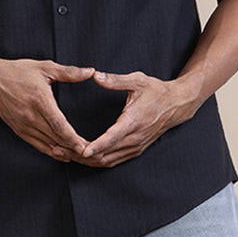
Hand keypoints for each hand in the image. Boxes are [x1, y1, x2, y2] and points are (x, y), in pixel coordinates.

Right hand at [0, 57, 95, 160]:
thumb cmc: (18, 72)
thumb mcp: (45, 67)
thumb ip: (69, 72)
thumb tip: (91, 72)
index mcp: (39, 100)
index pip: (59, 125)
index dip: (72, 138)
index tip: (85, 147)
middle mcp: (31, 116)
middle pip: (55, 138)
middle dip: (73, 148)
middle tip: (91, 154)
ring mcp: (23, 126)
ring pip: (47, 145)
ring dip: (64, 152)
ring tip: (81, 157)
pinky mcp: (19, 130)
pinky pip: (38, 145)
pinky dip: (51, 152)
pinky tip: (63, 155)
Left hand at [77, 69, 198, 167]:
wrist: (177, 105)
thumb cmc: (156, 91)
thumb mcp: (137, 80)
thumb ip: (115, 80)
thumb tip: (95, 75)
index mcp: (133, 121)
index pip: (112, 138)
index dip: (96, 146)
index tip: (81, 150)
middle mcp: (135, 138)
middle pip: (106, 154)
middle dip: (82, 155)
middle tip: (60, 149)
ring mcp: (136, 146)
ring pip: (108, 161)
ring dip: (87, 161)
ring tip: (66, 154)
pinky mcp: (136, 150)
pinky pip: (114, 161)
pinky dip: (98, 161)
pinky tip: (83, 158)